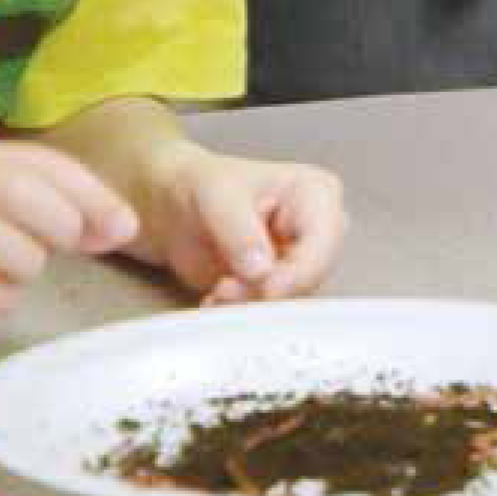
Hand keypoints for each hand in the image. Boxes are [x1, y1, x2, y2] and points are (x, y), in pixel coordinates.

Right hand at [0, 141, 137, 317]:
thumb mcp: (18, 199)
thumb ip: (73, 205)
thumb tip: (124, 228)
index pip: (52, 166)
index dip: (95, 198)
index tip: (124, 229)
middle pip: (20, 193)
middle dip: (61, 223)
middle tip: (68, 245)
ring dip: (27, 261)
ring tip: (23, 267)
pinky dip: (0, 296)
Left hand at [128, 143, 346, 304]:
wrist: (172, 204)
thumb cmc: (200, 185)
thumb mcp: (216, 195)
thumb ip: (239, 230)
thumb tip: (261, 271)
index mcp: (317, 193)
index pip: (324, 241)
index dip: (299, 271)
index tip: (266, 287)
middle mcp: (318, 230)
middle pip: (312, 276)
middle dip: (267, 290)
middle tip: (226, 288)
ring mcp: (300, 261)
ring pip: (291, 299)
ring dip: (250, 303)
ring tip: (217, 290)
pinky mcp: (280, 286)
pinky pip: (271, 310)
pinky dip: (242, 310)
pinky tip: (217, 298)